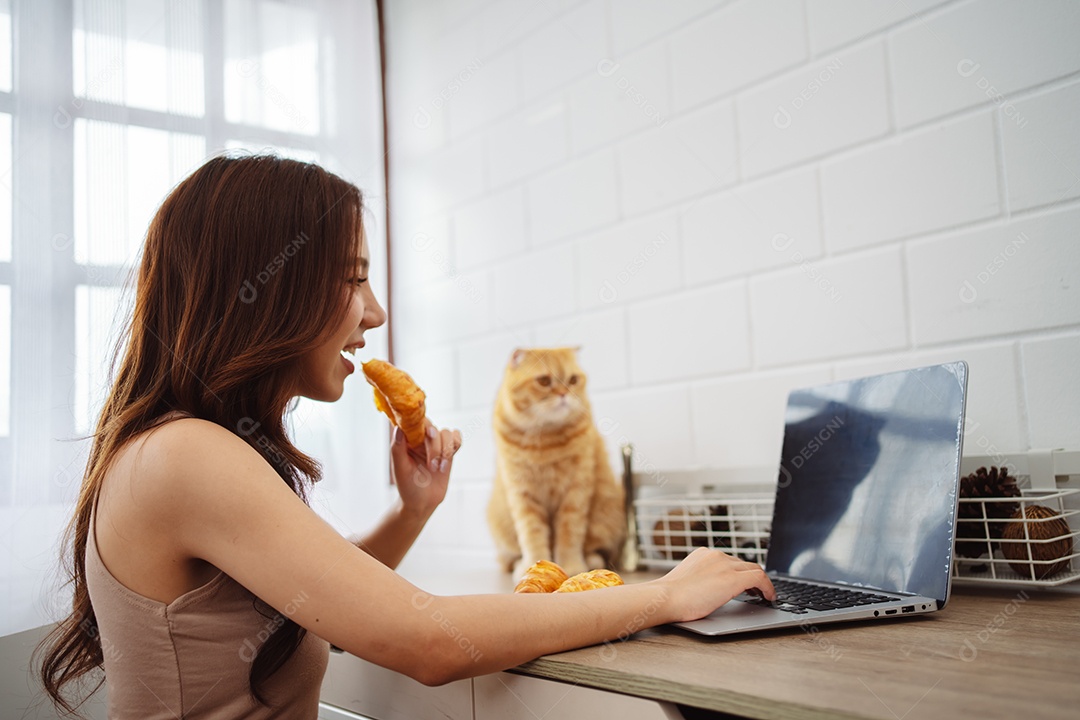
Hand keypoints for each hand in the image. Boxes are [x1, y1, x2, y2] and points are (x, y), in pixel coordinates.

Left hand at [389, 420, 461, 518]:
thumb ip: (397, 449)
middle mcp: (421, 439)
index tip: (427, 435)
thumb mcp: (400, 470)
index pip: (415, 422)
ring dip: (445, 451)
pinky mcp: (448, 451)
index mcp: (407, 440)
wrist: (422, 503)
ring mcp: (436, 444)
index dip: (422, 424)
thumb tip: (399, 428)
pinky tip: (446, 463)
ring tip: (439, 468)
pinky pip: (457, 439)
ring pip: (447, 433)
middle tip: (432, 464)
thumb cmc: (407, 487)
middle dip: (435, 445)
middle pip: (432, 427)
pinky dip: (455, 447)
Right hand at [656, 547, 775, 622]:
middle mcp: (716, 555)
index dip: (739, 572)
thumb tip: (710, 590)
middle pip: (743, 563)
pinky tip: (769, 597)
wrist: (665, 598)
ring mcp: (726, 565)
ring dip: (760, 582)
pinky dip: (768, 587)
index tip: (743, 582)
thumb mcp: (687, 580)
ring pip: (753, 569)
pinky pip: (759, 578)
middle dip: (751, 577)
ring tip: (764, 594)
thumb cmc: (670, 597)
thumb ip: (701, 578)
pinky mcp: (734, 578)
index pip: (729, 560)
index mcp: (704, 554)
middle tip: (756, 590)